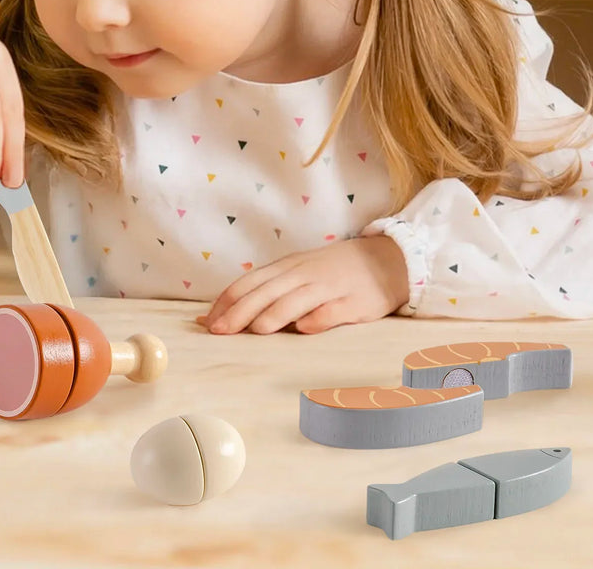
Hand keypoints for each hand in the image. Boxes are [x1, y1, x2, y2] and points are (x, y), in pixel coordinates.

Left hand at [196, 235, 409, 334]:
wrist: (385, 260)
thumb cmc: (330, 272)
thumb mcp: (295, 274)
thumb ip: (263, 292)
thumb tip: (218, 314)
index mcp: (286, 268)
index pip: (248, 283)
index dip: (227, 302)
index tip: (206, 323)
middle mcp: (303, 275)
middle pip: (267, 292)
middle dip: (241, 312)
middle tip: (219, 332)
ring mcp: (329, 287)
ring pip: (298, 299)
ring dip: (276, 314)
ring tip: (258, 330)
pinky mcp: (355, 302)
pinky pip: (334, 310)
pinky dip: (319, 317)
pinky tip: (306, 328)